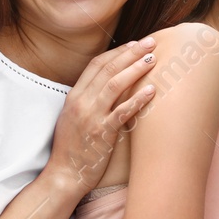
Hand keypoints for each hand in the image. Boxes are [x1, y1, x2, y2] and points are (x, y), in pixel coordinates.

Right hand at [48, 37, 157, 195]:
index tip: (133, 45)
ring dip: (136, 69)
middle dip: (131, 53)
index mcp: (73, 96)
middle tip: (150, 43)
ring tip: (153, 59)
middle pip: (108, 69)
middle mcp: (81, 102)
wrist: (64, 175)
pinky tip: (152, 90)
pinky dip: (138, 98)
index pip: (96, 65)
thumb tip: (105, 86)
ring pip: (115, 84)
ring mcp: (91, 116)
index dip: (117, 52)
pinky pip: (123, 111)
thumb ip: (86, 100)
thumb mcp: (72, 118)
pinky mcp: (102, 133)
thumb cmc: (72, 149)